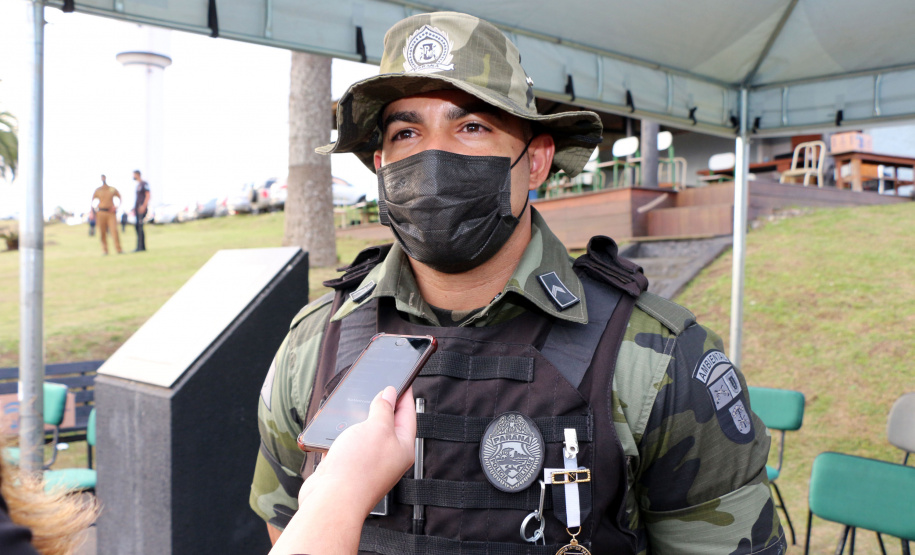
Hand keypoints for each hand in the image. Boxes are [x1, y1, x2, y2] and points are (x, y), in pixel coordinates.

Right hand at [298, 386, 415, 513]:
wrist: (331, 500)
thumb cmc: (358, 469)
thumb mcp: (377, 428)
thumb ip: (383, 408)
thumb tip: (388, 394)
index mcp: (403, 447)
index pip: (408, 414)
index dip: (405, 394)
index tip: (404, 380)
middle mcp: (388, 457)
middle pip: (388, 424)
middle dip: (382, 405)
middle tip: (379, 387)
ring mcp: (367, 463)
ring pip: (366, 434)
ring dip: (361, 419)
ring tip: (357, 403)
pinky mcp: (348, 468)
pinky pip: (349, 445)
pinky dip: (343, 434)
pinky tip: (337, 427)